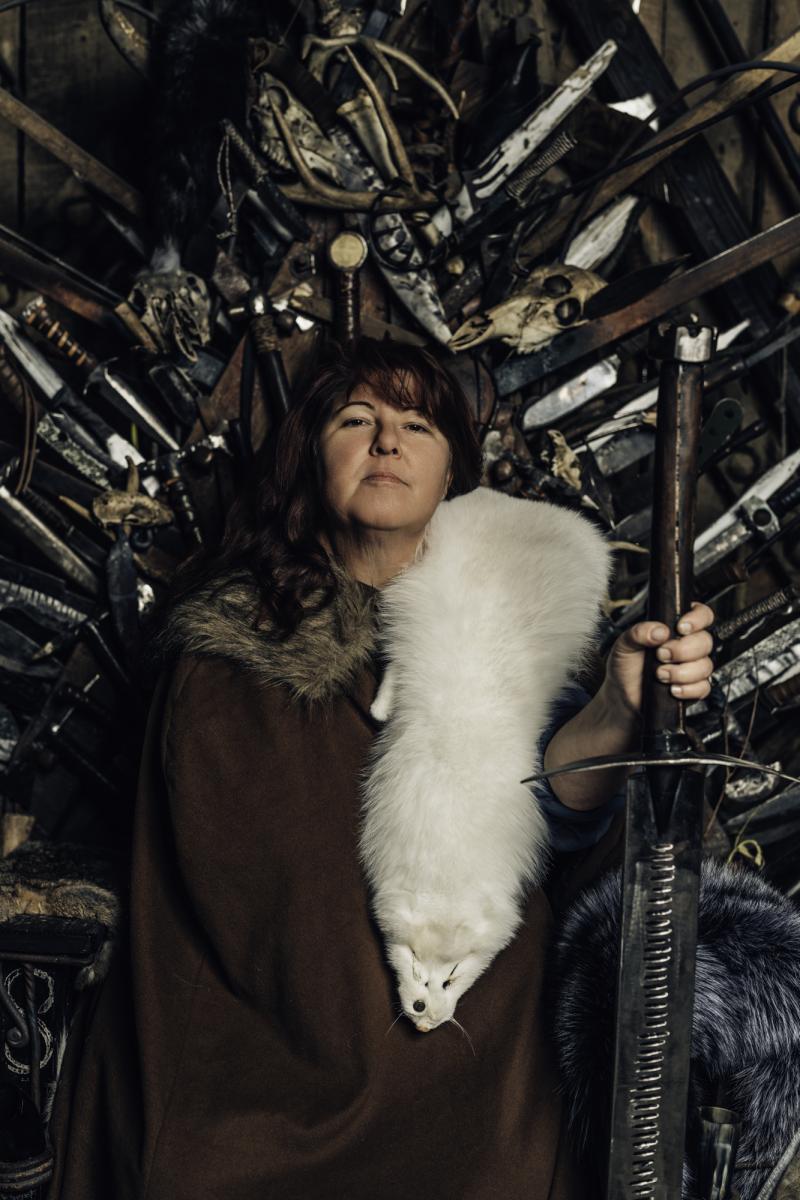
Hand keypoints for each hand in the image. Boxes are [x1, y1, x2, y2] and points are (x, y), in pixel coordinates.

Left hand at [603, 601, 714, 716]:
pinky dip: (687, 689)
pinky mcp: (694, 688)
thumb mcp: (625, 644)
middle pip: (705, 641)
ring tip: (660, 673)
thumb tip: (660, 631)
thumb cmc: (626, 666)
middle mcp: (687, 645)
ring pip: (705, 666)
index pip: (701, 615)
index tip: (681, 628)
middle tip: (661, 655)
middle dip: (682, 650)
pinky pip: (703, 687)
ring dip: (681, 672)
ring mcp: (692, 667)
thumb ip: (639, 632)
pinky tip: (672, 688)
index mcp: (674, 628)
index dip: (697, 619)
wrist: (623, 694)